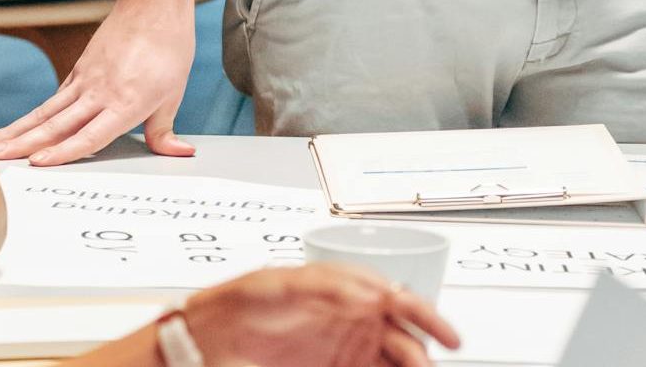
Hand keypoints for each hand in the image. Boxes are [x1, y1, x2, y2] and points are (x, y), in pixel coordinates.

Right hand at [0, 0, 196, 165]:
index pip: (90, 135)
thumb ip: (164, 130)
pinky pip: (53, 99)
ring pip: (46, 112)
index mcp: (126, 103)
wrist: (154, 5)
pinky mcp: (80, 70)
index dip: (64, 152)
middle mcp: (99, 93)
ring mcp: (85, 80)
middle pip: (56, 125)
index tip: (37, 163)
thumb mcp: (173, 93)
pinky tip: (14, 130)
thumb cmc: (169, 47)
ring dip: (16, 131)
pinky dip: (32, 116)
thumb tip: (179, 153)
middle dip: (22, 145)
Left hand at [182, 264, 460, 366]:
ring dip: (407, 365)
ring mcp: (339, 348)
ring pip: (389, 359)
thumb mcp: (279, 285)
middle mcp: (346, 319)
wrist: (202, 341)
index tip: (443, 335)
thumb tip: (368, 292)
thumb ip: (325, 287)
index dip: (423, 315)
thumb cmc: (236, 303)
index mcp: (341, 290)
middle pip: (398, 334)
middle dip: (419, 350)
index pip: (394, 298)